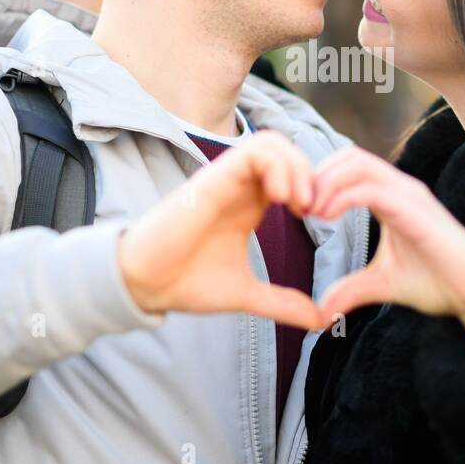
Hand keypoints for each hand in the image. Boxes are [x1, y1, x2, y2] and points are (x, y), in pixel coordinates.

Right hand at [117, 130, 325, 330]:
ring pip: (272, 143)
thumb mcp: (247, 294)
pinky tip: (281, 198)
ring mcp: (226, 179)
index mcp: (249, 205)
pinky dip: (277, 166)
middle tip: (314, 210)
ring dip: (296, 167)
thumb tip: (320, 320)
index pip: (291, 172)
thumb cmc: (186, 282)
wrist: (144, 284)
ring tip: (299, 203)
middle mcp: (239, 187)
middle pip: (286, 150)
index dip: (314, 188)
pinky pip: (253, 151)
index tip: (319, 220)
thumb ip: (283, 303)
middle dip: (311, 174)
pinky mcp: (212, 178)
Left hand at [309, 146, 464, 346]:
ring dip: (325, 181)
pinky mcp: (416, 210)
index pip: (350, 167)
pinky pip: (371, 189)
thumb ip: (350, 290)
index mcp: (393, 197)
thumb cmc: (439, 284)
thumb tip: (321, 314)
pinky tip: (324, 216)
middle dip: (317, 175)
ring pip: (357, 163)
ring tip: (307, 210)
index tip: (297, 210)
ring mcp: (410, 195)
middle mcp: (402, 188)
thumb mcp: (382, 285)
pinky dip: (341, 196)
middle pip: (350, 156)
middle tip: (295, 206)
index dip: (319, 180)